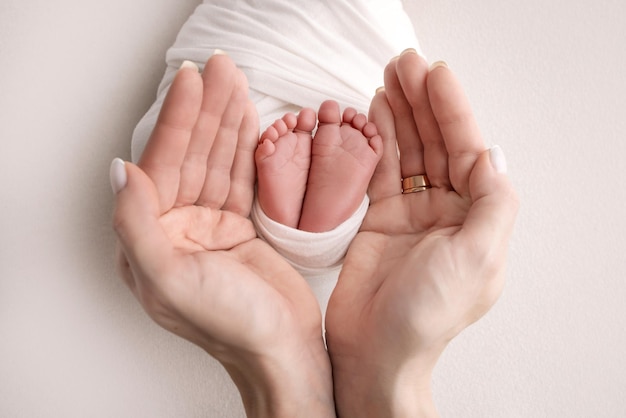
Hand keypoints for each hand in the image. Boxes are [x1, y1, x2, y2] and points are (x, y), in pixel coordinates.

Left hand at [112, 55, 333, 416]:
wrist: (283, 350)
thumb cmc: (230, 325)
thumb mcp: (172, 281)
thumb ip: (137, 225)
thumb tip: (118, 170)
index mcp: (150, 241)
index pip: (161, 167)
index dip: (178, 122)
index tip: (194, 83)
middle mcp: (175, 229)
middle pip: (190, 156)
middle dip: (205, 111)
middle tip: (221, 69)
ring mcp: (207, 227)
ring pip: (216, 162)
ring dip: (225, 122)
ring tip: (236, 82)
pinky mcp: (237, 227)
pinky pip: (238, 177)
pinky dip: (244, 148)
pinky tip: (247, 120)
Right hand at [326, 51, 518, 416]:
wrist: (375, 351)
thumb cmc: (428, 314)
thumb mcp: (479, 257)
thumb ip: (492, 201)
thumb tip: (491, 153)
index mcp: (477, 219)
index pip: (468, 151)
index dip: (452, 110)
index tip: (434, 75)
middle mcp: (447, 212)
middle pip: (437, 144)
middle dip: (423, 102)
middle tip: (404, 64)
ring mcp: (411, 214)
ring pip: (409, 153)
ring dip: (401, 114)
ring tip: (388, 77)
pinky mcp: (377, 219)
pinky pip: (379, 171)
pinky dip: (377, 142)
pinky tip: (374, 114)